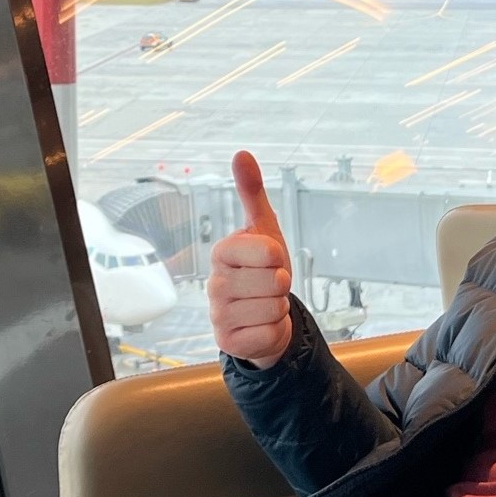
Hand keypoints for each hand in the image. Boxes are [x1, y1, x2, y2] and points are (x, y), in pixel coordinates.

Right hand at [208, 150, 293, 368]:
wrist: (262, 313)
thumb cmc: (263, 268)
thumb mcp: (264, 230)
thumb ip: (252, 192)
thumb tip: (241, 153)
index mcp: (221, 252)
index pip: (269, 252)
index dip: (279, 258)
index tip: (269, 261)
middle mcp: (214, 283)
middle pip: (275, 282)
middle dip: (281, 286)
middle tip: (268, 286)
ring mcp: (218, 315)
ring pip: (274, 309)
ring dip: (279, 309)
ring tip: (265, 304)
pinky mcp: (227, 342)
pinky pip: (270, 334)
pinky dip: (275, 331)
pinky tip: (261, 326)